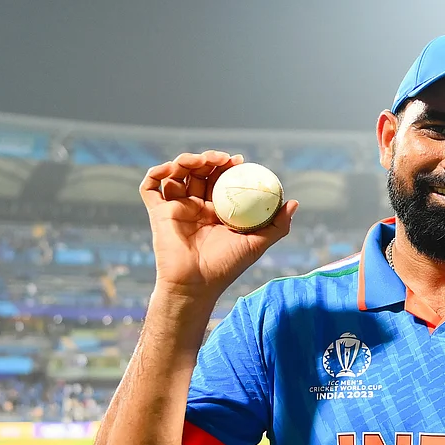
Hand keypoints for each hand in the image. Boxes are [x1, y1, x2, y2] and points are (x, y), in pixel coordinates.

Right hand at [140, 151, 297, 297]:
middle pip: (199, 172)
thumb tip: (293, 202)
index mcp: (216, 211)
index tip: (239, 161)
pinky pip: (151, 187)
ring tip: (201, 161)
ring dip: (186, 160)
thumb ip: (276, 225)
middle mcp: (195, 207)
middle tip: (222, 159)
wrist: (196, 286)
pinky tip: (172, 169)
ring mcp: (175, 208)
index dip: (228, 167)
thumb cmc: (226, 268)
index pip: (220, 180)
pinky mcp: (157, 213)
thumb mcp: (257, 245)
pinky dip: (157, 172)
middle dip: (209, 159)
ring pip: (177, 174)